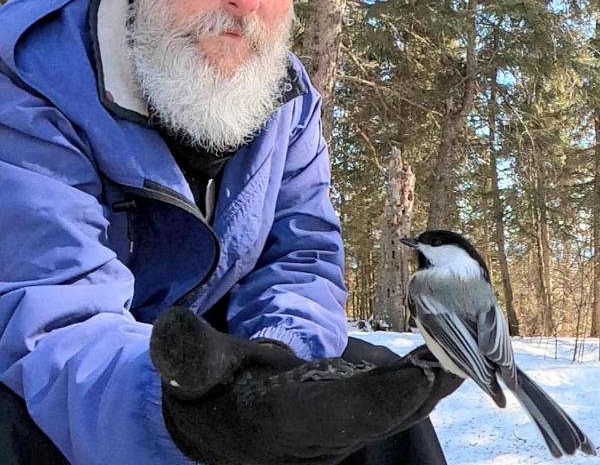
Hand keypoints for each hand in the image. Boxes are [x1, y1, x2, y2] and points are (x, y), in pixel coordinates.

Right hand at [150, 307, 461, 464]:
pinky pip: (397, 401)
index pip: (336, 415)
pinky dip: (423, 378)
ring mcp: (343, 430)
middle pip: (383, 414)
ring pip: (398, 409)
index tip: (421, 376)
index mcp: (282, 422)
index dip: (378, 399)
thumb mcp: (193, 369)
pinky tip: (446, 354)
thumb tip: (171, 330)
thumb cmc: (209, 390)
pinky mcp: (353, 418)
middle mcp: (321, 436)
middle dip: (426, 383)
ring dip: (434, 379)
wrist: (219, 424)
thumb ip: (188, 353)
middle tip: (470, 344)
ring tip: (475, 340)